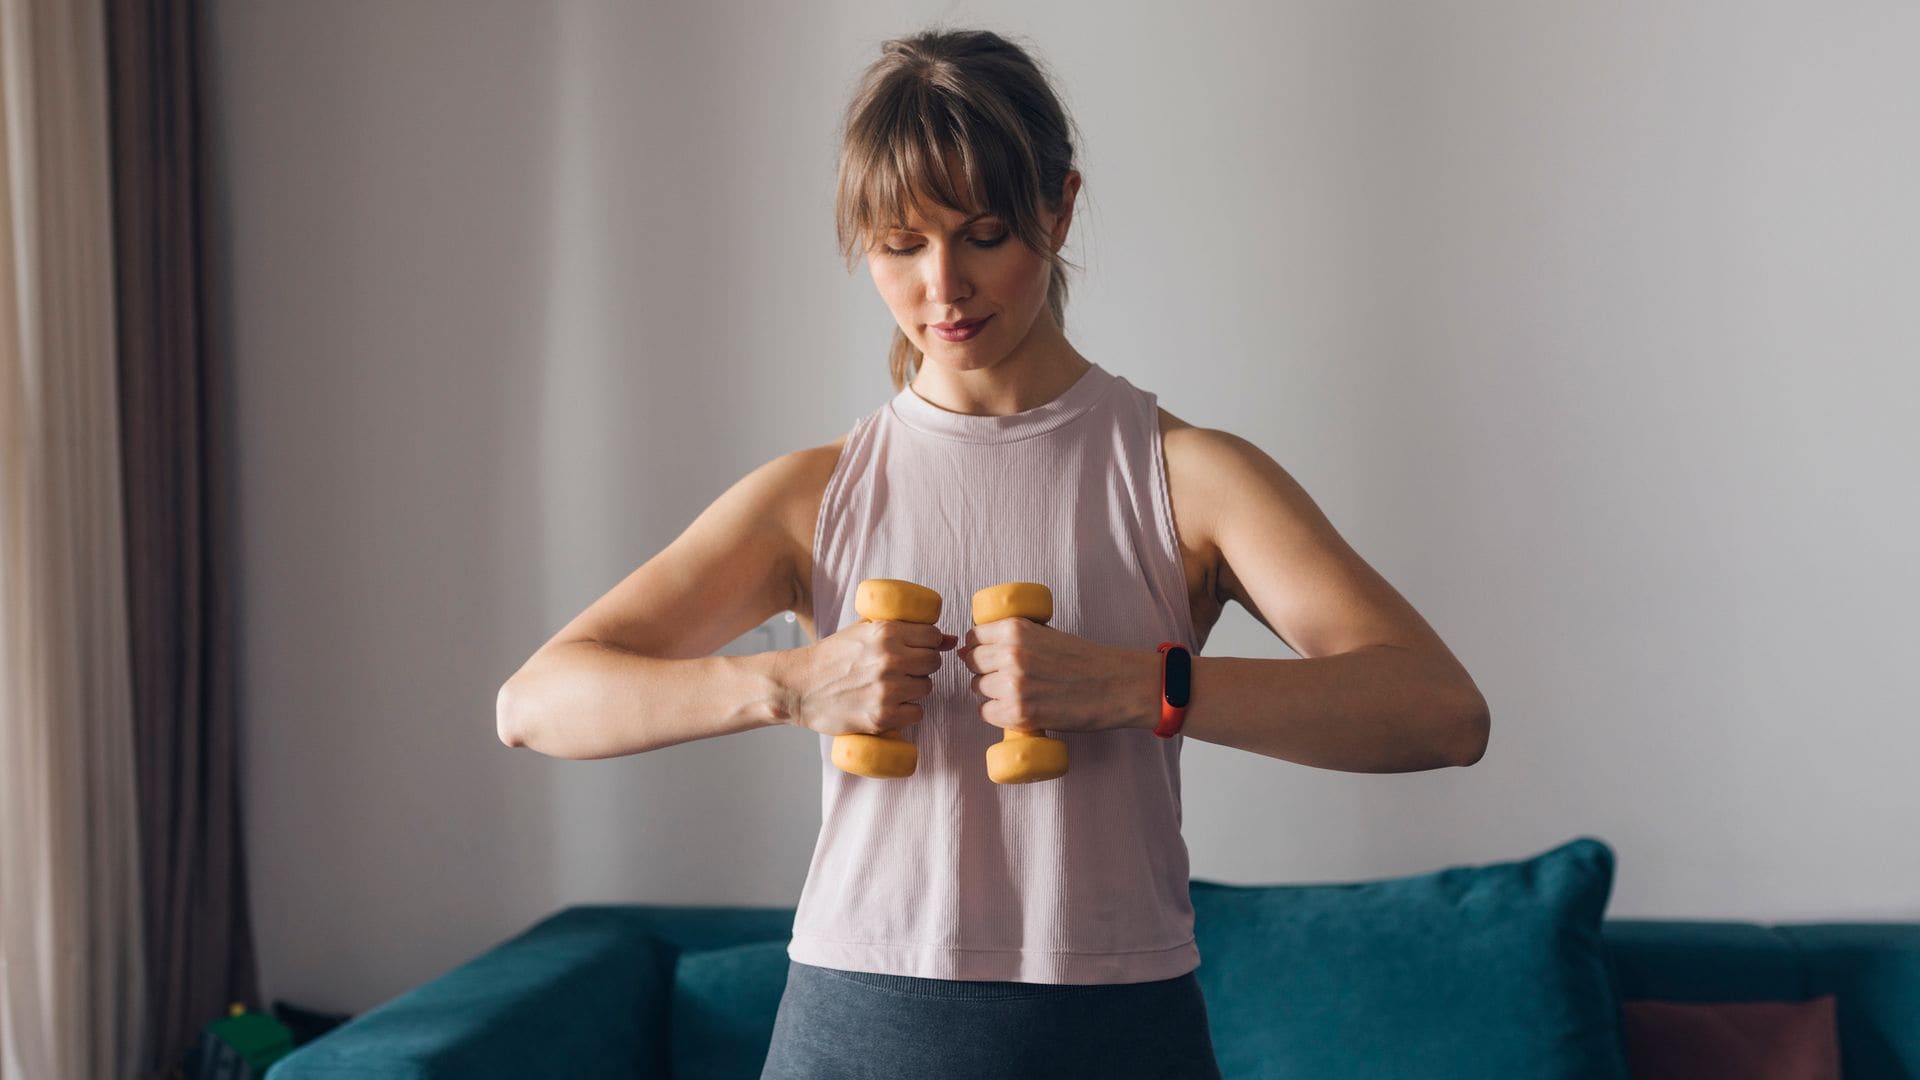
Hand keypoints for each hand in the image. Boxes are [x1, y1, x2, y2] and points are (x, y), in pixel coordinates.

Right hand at [786, 621, 957, 736]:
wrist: (799, 687)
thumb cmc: (831, 657)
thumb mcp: (863, 631)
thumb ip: (903, 628)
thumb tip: (951, 639)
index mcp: (886, 632)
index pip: (933, 636)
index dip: (928, 644)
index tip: (917, 649)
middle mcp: (890, 659)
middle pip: (933, 663)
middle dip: (922, 666)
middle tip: (903, 670)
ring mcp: (887, 690)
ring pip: (926, 688)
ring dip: (915, 689)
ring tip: (892, 687)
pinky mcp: (882, 716)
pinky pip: (917, 713)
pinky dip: (908, 711)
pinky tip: (892, 705)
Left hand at [958, 617, 1142, 734]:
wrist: (1114, 685)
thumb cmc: (1083, 659)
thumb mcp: (1046, 632)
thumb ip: (1015, 635)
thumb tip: (973, 644)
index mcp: (1016, 629)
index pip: (974, 637)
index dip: (979, 647)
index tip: (988, 655)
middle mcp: (1011, 655)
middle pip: (972, 663)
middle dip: (984, 669)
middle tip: (1005, 676)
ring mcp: (1013, 685)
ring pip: (978, 688)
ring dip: (991, 692)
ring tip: (1015, 692)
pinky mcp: (1019, 714)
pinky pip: (986, 712)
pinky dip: (997, 713)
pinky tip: (1014, 709)